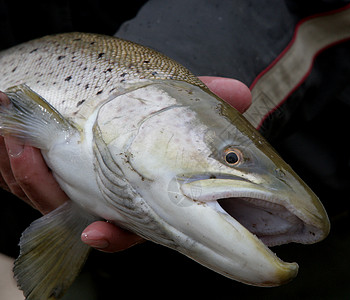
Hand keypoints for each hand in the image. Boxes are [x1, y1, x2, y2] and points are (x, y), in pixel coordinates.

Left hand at [0, 77, 251, 251]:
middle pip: (79, 218)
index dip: (116, 234)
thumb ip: (205, 99)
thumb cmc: (144, 105)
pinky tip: (15, 142)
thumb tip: (244, 96)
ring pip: (47, 200)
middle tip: (36, 164)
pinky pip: (23, 183)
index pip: (131, 225)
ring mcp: (71, 185)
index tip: (98, 231)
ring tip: (21, 144)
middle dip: (57, 200)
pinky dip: (15, 165)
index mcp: (141, 191)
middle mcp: (106, 195)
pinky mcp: (41, 175)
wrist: (97, 94)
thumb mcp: (176, 99)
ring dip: (30, 176)